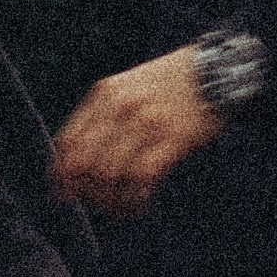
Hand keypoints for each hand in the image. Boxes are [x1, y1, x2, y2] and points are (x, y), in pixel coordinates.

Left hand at [50, 46, 220, 216]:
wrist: (216, 69)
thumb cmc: (171, 82)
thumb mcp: (129, 85)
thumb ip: (105, 113)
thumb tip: (79, 157)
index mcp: (105, 93)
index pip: (68, 141)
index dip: (60, 174)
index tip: (63, 194)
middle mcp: (121, 106)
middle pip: (85, 163)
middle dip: (85, 192)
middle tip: (96, 204)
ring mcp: (147, 122)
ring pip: (110, 175)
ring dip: (112, 200)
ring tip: (121, 207)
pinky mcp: (173, 138)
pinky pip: (142, 178)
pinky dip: (136, 198)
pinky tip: (141, 202)